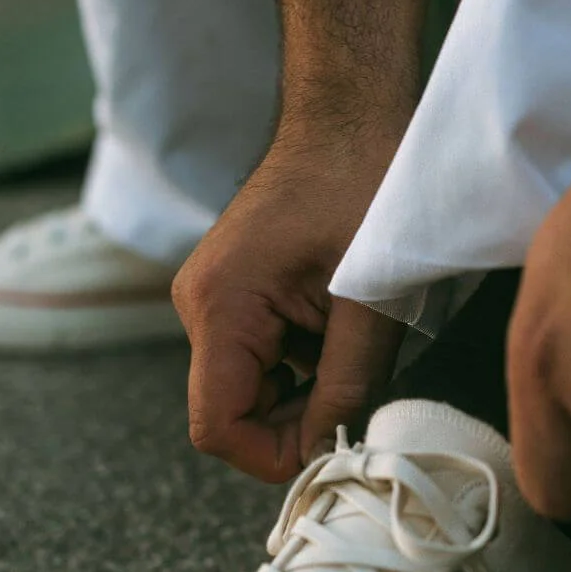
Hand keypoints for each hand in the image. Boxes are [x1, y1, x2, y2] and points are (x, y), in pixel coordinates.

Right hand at [173, 137, 405, 482]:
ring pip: (249, 391)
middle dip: (293, 423)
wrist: (351, 115)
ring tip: (353, 348)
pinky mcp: (233, 296)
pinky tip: (339, 330)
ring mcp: (213, 301)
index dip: (271, 456)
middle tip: (356, 398)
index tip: (330, 446)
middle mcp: (200, 308)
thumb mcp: (370, 305)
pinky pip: (259, 360)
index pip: (216, 427)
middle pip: (232, 413)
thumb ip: (345, 387)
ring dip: (303, 392)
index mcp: (220, 308)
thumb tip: (326, 451)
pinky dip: (301, 366)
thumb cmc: (364, 190)